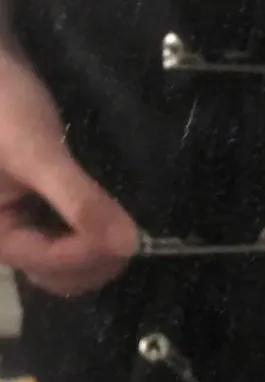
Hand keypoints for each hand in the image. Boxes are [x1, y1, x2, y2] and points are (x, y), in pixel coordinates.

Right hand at [0, 41, 138, 295]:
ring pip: (65, 263)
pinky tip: (109, 217)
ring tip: (125, 227)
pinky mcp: (33, 211)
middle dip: (98, 261)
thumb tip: (130, 245)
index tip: (133, 233)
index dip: (93, 251)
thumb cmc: (0, 105)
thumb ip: (78, 199)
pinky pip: (65, 239)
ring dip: (97, 252)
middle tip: (135, 234)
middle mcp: (3, 238)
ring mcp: (18, 226)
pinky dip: (90, 236)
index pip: (51, 264)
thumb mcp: (36, 153)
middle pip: (59, 276)